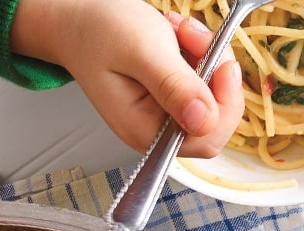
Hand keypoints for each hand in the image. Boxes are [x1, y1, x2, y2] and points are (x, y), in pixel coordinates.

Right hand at [9, 0, 243, 157]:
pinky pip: (206, 81)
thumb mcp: (140, 52)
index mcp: (144, 129)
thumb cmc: (97, 32)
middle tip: (195, 38)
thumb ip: (173, 87)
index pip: (207, 138)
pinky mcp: (172, 97)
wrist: (79, 19)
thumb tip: (204, 120)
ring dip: (208, 56)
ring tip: (180, 31)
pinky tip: (179, 36)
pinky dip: (202, 53)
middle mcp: (156, 129)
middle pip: (217, 117)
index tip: (222, 64)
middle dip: (216, 73)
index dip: (224, 103)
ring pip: (215, 95)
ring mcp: (166, 114)